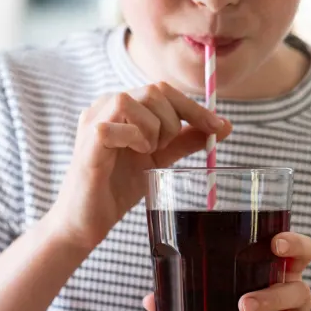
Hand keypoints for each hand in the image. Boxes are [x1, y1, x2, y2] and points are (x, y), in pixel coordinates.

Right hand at [50, 82, 232, 250]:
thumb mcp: (160, 159)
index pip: (163, 90)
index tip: (218, 127)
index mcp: (122, 106)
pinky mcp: (87, 141)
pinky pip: (115, 126)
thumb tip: (223, 126)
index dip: (194, 107)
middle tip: (165, 148)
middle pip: (154, 90)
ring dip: (153, 130)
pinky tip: (132, 154)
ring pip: (134, 101)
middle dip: (173, 122)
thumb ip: (186, 140)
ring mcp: (93, 120)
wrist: (88, 220)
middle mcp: (105, 105)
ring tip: (146, 152)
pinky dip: (134, 139)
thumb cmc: (118, 186)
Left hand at [143, 232, 310, 310]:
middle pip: (297, 291)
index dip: (294, 245)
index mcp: (280, 275)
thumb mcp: (226, 295)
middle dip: (271, 297)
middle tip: (243, 304)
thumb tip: (151, 300)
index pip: (301, 252)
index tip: (277, 244)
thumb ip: (192, 293)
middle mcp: (295, 300)